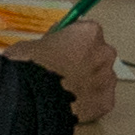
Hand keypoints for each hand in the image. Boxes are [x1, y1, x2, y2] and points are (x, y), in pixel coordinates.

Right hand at [25, 16, 121, 132]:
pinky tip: (71, 103)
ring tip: (63, 90)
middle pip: (97, 54)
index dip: (71, 41)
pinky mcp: (105, 103)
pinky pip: (99, 100)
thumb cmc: (28, 71)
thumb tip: (45, 47)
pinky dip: (88, 102)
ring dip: (86, 82)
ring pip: (100, 78)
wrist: (30, 102)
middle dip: (82, 61)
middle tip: (61, 70)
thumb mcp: (29, 46)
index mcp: (88, 33)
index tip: (62, 48)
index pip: (86, 31)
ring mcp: (106, 79)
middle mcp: (103, 53)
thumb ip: (47, 44)